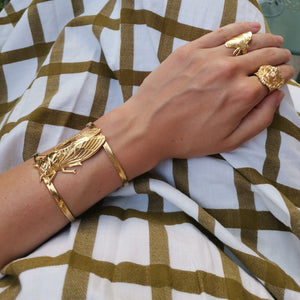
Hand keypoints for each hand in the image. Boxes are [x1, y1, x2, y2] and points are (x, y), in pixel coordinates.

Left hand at [124, 22, 293, 161]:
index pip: (274, 76)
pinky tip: (251, 28)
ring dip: (267, 40)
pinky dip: (242, 28)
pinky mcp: (190, 50)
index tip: (284, 74)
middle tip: (282, 57)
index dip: (283, 74)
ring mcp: (209, 57)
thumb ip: (260, 119)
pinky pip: (223, 32)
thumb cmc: (187, 139)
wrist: (147, 127)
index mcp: (243, 95)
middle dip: (280, 55)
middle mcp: (230, 72)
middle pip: (266, 54)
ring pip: (248, 40)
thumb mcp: (229, 141)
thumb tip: (276, 95)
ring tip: (274, 41)